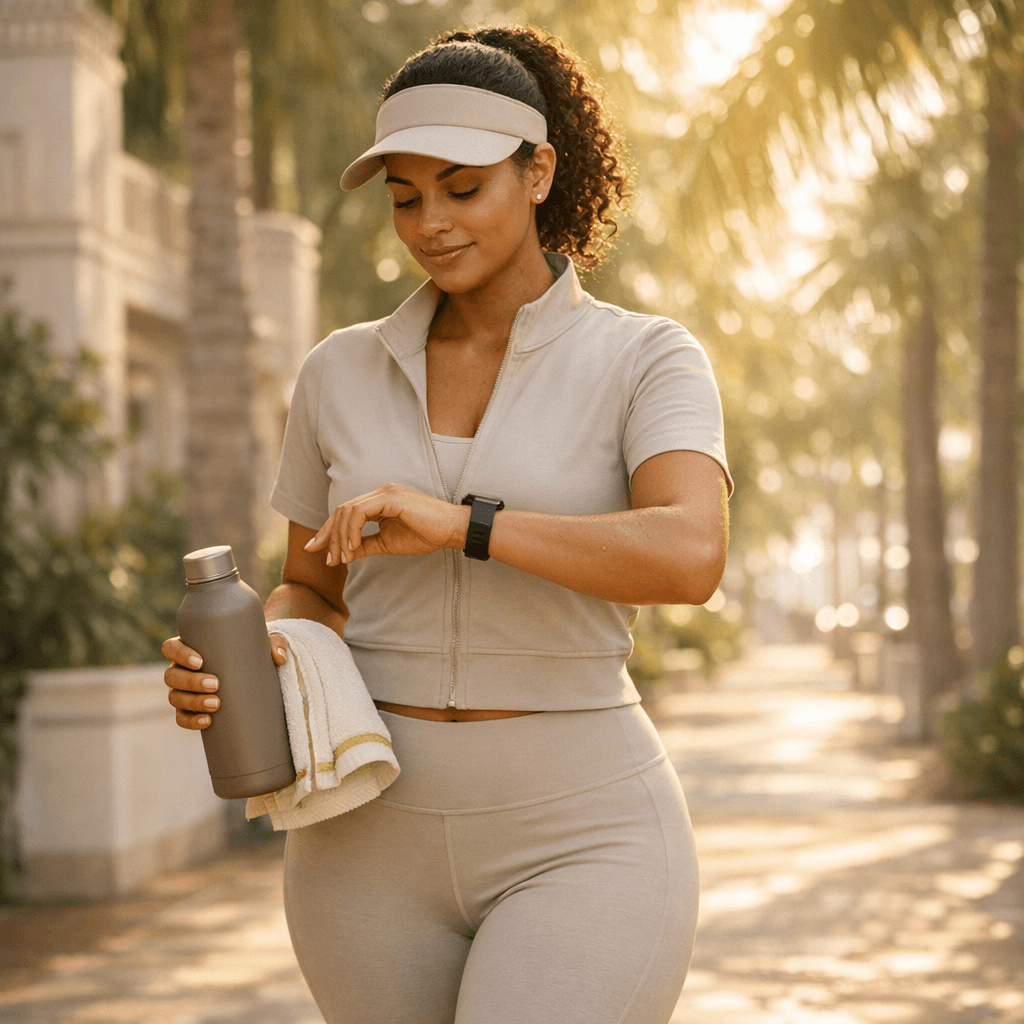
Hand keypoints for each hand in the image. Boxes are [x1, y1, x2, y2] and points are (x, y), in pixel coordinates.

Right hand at [162, 633, 288, 729]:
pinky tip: (207, 721)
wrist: (248, 671)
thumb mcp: (260, 643)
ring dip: (192, 702)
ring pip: (175, 697)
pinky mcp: (189, 708)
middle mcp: (180, 669)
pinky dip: (190, 721)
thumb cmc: (248, 650)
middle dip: (191, 682)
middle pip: (172, 675)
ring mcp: (182, 690)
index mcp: (189, 647)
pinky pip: (181, 717)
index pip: (170, 648)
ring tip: (216, 704)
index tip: (200, 661)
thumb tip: (280, 658)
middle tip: (216, 684)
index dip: (179, 654)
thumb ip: (274, 644)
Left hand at [304, 482, 468, 564]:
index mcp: (379, 501)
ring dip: (341, 537)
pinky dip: (352, 530)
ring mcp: (384, 493)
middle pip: (342, 510)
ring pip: (348, 511)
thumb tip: (345, 555)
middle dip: (329, 536)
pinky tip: (354, 547)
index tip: (316, 550)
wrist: (452, 530)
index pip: (346, 514)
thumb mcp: (388, 543)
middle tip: (328, 559)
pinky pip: (360, 512)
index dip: (329, 532)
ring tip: (344, 558)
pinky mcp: (391, 498)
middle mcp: (379, 493)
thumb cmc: (426, 534)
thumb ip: (366, 545)